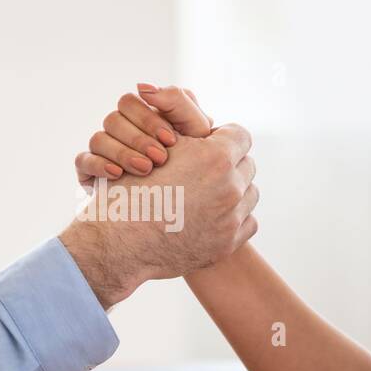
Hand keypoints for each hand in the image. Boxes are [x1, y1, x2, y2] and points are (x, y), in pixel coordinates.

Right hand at [60, 120, 257, 308]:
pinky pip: (247, 222)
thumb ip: (187, 131)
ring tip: (209, 195)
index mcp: (215, 157)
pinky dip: (234, 219)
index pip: (239, 135)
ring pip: (249, 194)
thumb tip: (209, 126)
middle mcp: (229, 187)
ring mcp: (231, 218)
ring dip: (234, 191)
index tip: (210, 145)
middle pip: (247, 164)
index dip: (223, 137)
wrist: (120, 242)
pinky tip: (212, 217)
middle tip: (206, 172)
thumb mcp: (157, 149)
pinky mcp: (228, 243)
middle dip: (229, 165)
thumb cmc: (132, 191)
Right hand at [75, 83, 213, 188]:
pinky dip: (99, 165)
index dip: (147, 119)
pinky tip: (118, 175)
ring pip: (98, 138)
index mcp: (141, 115)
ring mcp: (103, 150)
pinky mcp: (90, 171)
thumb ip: (178, 102)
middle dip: (138, 138)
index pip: (129, 102)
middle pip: (112, 119)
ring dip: (123, 153)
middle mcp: (119, 129)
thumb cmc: (197, 164)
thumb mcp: (196, 132)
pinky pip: (82, 160)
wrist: (184, 206)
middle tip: (160, 158)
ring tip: (146, 170)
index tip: (171, 140)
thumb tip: (143, 87)